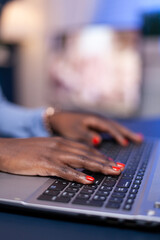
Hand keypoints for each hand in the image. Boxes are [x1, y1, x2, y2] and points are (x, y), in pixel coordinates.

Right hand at [0, 137, 123, 183]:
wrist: (6, 149)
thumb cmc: (25, 151)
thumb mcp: (47, 149)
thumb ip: (61, 154)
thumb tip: (75, 163)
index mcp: (61, 142)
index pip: (86, 149)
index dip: (101, 156)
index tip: (113, 162)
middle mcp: (60, 146)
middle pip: (87, 154)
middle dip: (106, 161)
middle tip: (120, 167)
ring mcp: (53, 153)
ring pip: (81, 160)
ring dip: (98, 166)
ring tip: (112, 172)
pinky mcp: (44, 162)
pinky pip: (64, 170)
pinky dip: (78, 175)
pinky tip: (88, 180)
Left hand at [49, 112, 142, 145]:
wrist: (56, 118)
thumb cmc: (64, 125)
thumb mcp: (73, 131)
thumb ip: (85, 136)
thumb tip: (99, 140)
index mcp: (93, 119)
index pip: (108, 127)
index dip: (116, 135)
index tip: (124, 143)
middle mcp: (97, 119)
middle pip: (115, 125)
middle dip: (127, 132)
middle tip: (139, 139)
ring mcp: (96, 121)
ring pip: (113, 126)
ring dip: (124, 132)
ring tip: (135, 138)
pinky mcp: (94, 125)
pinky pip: (109, 129)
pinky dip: (116, 133)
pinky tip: (120, 137)